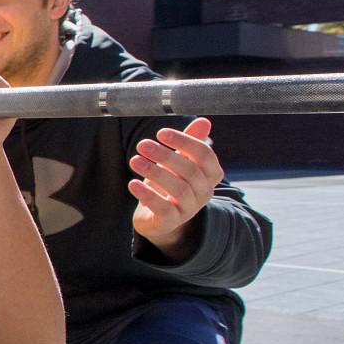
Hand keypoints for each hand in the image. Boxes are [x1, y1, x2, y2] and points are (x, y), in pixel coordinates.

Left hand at [129, 118, 219, 252]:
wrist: (159, 217)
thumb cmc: (171, 182)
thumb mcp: (179, 161)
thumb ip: (190, 143)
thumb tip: (204, 121)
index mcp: (210, 174)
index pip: (205, 155)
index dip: (185, 142)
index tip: (161, 133)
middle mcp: (204, 192)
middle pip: (190, 171)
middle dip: (165, 156)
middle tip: (142, 145)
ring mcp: (189, 209)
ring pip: (178, 189)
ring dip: (155, 172)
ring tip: (134, 160)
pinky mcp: (170, 222)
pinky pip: (163, 209)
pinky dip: (147, 195)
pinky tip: (132, 183)